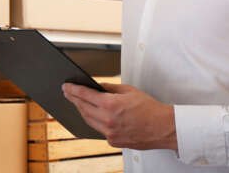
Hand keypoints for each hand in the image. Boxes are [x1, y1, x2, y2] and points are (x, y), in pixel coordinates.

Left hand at [62, 82, 177, 150]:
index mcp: (111, 105)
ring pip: (88, 120)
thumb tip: (97, 86)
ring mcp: (110, 133)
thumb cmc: (150, 109)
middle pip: (83, 108)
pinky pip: (99, 130)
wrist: (162, 128)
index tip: (66, 86)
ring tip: (77, 102)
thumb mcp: (129, 91)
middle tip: (68, 93)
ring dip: (81, 110)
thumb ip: (110, 88)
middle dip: (74, 99)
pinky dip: (95, 121)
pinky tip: (94, 115)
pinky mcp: (113, 142)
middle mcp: (108, 120)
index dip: (73, 90)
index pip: (85, 95)